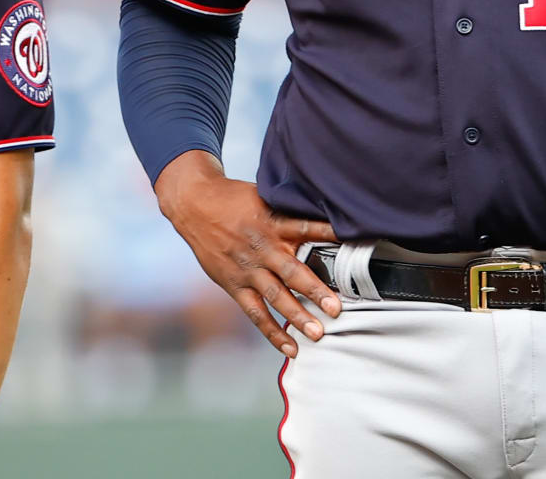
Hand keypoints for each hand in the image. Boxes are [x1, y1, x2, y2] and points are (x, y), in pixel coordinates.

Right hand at [154, 151, 340, 356]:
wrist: (194, 206)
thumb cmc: (233, 200)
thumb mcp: (263, 197)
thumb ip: (288, 213)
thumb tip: (325, 217)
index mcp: (272, 222)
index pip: (305, 228)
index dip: (327, 236)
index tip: (350, 246)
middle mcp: (261, 248)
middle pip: (291, 271)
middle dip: (315, 291)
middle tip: (336, 309)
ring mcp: (247, 269)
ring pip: (275, 296)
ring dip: (296, 316)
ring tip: (317, 333)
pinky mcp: (234, 285)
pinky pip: (255, 312)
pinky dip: (271, 331)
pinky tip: (290, 347)